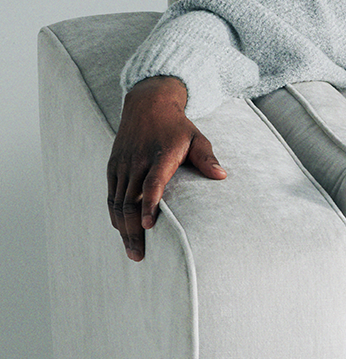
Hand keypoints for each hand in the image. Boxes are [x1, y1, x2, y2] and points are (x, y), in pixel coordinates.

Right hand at [106, 77, 226, 259]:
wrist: (147, 103)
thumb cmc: (177, 126)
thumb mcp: (197, 138)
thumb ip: (207, 158)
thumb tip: (222, 176)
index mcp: (160, 155)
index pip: (152, 183)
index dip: (149, 205)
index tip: (149, 227)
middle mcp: (137, 161)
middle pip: (130, 200)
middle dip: (133, 231)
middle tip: (140, 255)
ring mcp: (123, 164)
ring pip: (117, 202)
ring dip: (123, 229)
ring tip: (133, 252)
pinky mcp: (113, 166)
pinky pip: (111, 196)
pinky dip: (115, 216)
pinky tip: (122, 232)